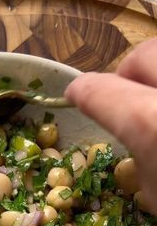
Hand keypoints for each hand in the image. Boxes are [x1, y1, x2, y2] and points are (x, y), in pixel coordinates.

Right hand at [65, 37, 156, 213]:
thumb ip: (138, 169)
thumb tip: (138, 156)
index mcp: (148, 122)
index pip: (100, 91)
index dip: (84, 93)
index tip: (76, 95)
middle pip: (143, 56)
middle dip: (130, 75)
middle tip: (129, 101)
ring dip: (153, 78)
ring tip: (152, 105)